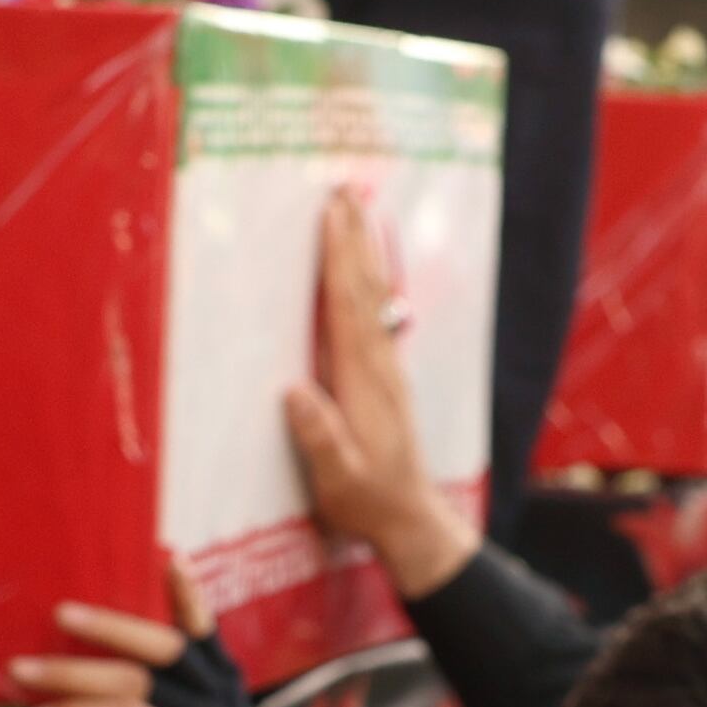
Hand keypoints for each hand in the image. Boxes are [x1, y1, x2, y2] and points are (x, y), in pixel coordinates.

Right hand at [12, 564, 321, 706]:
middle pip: (138, 682)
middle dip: (75, 674)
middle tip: (22, 668)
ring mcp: (220, 688)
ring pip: (164, 647)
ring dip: (113, 629)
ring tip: (63, 614)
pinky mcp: (226, 672)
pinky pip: (207, 627)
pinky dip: (189, 594)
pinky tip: (168, 559)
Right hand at [285, 189, 478, 594]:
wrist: (411, 519)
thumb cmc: (368, 502)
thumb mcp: (338, 479)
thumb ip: (320, 437)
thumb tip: (294, 390)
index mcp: (365, 381)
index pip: (348, 307)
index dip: (339, 259)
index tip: (331, 215)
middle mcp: (380, 365)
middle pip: (365, 288)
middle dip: (354, 236)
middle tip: (344, 188)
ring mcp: (386, 369)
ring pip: (373, 297)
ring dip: (363, 250)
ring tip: (355, 211)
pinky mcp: (386, 378)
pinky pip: (374, 315)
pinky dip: (367, 282)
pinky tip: (363, 270)